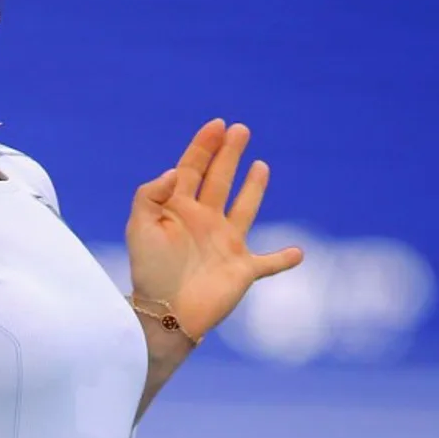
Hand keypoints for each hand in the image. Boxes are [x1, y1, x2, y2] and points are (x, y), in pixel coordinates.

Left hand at [125, 119, 304, 339]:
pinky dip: (284, 259)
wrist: (165, 312)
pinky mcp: (242, 269)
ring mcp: (225, 245)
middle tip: (240, 129)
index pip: (192, 169)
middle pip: (219, 180)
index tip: (217, 124)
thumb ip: (151, 194)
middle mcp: (203, 222)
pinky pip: (269, 263)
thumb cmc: (149, 271)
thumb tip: (175, 171)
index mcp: (178, 210)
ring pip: (244, 209)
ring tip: (261, 166)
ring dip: (253, 188)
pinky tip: (298, 252)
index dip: (203, 146)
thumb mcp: (140, 227)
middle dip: (228, 155)